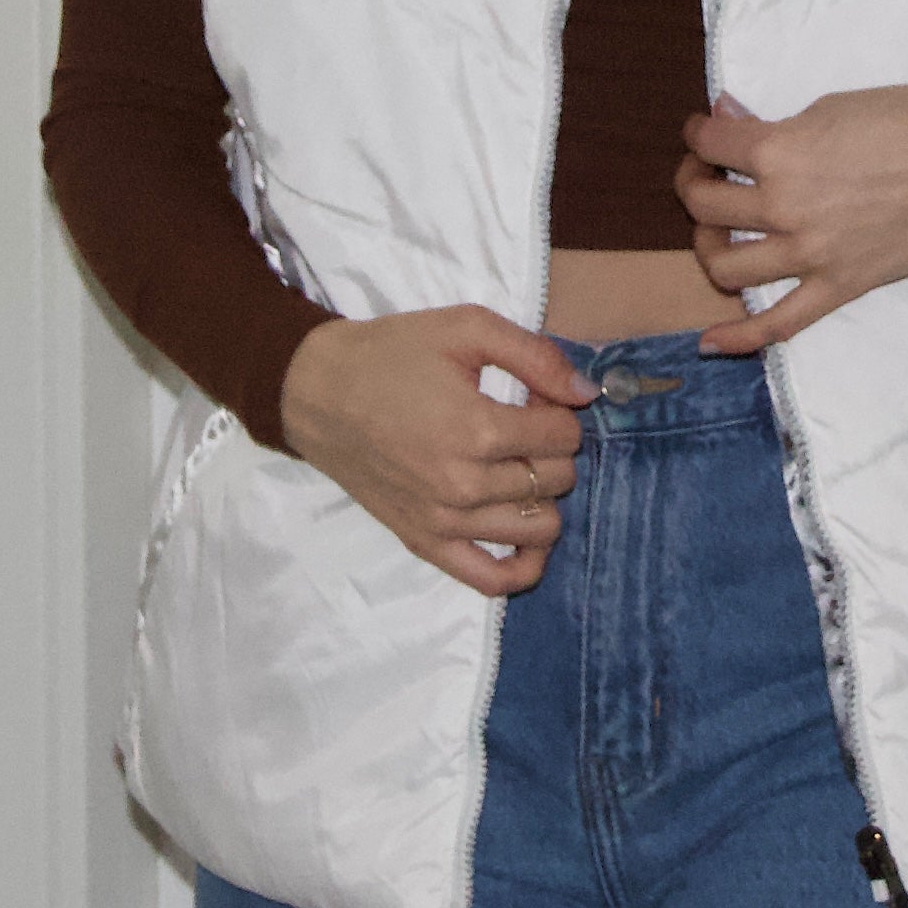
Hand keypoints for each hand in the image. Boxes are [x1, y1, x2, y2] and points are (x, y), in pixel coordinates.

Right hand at [279, 305, 597, 596]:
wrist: (319, 391)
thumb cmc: (392, 354)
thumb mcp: (467, 327)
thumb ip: (537, 356)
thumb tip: (589, 394)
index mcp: (478, 429)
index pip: (564, 435)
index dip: (559, 407)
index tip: (533, 394)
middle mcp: (464, 485)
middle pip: (558, 479)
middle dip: (553, 448)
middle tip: (523, 425)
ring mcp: (444, 522)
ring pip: (541, 528)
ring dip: (544, 495)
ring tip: (517, 466)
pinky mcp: (424, 543)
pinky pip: (494, 579)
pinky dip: (523, 565)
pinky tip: (523, 533)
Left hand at [675, 86, 907, 355]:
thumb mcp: (833, 105)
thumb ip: (775, 124)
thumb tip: (728, 121)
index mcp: (780, 153)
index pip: (710, 144)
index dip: (698, 133)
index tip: (703, 131)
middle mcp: (785, 207)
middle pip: (705, 206)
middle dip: (694, 182)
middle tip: (707, 172)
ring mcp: (810, 254)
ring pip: (725, 267)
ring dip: (708, 245)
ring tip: (718, 229)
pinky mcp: (838, 287)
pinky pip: (779, 324)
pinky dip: (738, 337)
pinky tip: (709, 342)